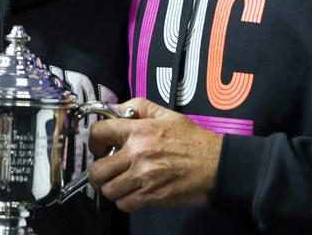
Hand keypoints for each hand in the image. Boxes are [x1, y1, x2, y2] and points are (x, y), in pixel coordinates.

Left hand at [87, 98, 221, 210]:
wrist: (217, 166)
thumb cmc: (194, 140)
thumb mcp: (167, 115)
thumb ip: (139, 107)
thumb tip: (115, 109)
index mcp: (139, 131)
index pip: (99, 132)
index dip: (93, 141)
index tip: (98, 147)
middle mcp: (138, 154)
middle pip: (97, 169)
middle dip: (98, 171)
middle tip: (106, 170)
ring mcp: (144, 178)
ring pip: (108, 189)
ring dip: (111, 187)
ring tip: (120, 183)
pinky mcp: (152, 197)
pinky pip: (124, 204)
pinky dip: (125, 201)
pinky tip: (133, 193)